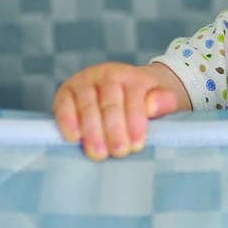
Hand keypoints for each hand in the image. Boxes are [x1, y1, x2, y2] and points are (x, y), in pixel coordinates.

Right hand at [52, 62, 178, 160]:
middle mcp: (106, 75)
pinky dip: (67, 121)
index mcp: (132, 76)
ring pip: (87, 106)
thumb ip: (163, 102)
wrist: (127, 87)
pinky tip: (74, 138)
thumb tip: (152, 106)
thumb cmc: (146, 99)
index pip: (134, 97)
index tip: (137, 144)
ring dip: (92, 131)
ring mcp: (84, 81)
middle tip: (119, 152)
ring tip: (99, 153)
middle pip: (110, 104)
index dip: (135, 122)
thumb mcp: (163, 98)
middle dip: (114, 130)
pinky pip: (64, 105)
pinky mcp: (66, 92)